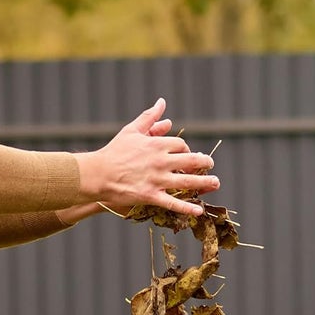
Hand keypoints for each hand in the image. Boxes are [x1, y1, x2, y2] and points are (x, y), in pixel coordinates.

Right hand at [75, 99, 218, 216]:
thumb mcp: (132, 130)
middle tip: (211, 165)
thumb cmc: (114, 151)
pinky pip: (173, 203)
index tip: (186, 154)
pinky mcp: (151, 196)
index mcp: (157, 144)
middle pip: (191, 161)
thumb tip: (162, 103)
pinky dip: (187, 208)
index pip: (181, 145)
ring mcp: (157, 180)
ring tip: (216, 183)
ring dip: (205, 183)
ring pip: (188, 182)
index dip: (186, 150)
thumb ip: (149, 117)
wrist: (98, 173)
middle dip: (204, 162)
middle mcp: (161, 161)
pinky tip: (199, 210)